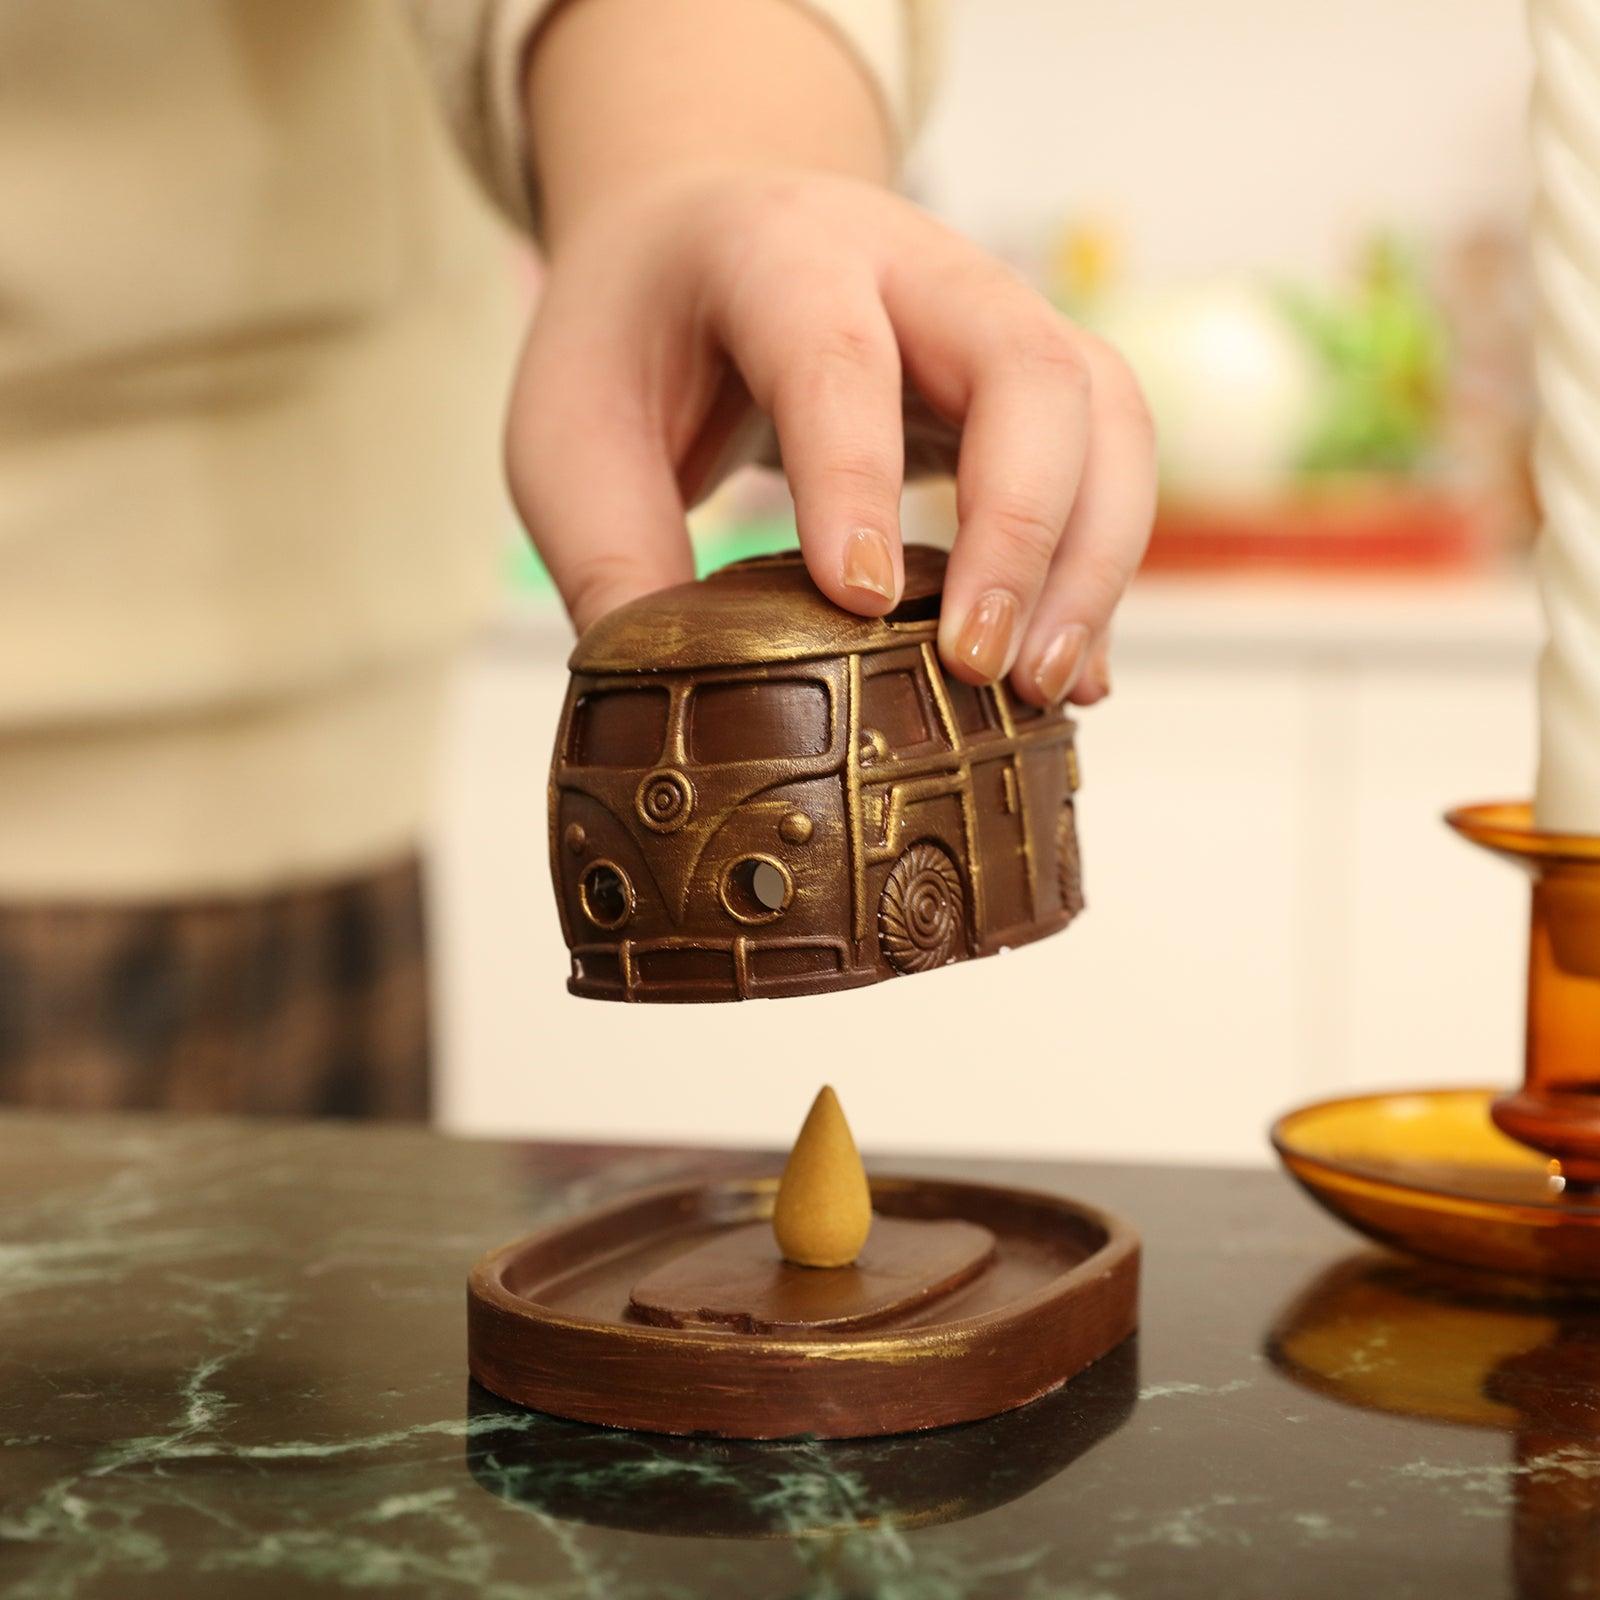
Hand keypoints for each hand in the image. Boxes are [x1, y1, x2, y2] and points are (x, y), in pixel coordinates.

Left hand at [506, 165, 1154, 707]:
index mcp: (775, 250)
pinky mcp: (1032, 380)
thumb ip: (610, 560)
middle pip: (1025, 368)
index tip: (862, 604)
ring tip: (1043, 690)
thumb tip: (678, 716)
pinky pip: (1111, 459)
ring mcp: (992, 316)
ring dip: (1090, 558)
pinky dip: (1103, 569)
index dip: (857, 478)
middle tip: (977, 667)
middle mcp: (914, 266)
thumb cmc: (636, 337)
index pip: (836, 353)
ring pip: (1102, 413)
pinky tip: (1071, 673)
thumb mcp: (568, 433)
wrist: (704, 236)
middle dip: (1020, 528)